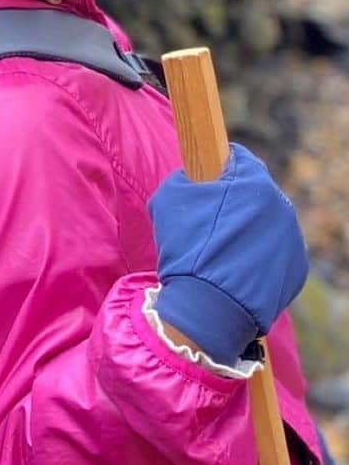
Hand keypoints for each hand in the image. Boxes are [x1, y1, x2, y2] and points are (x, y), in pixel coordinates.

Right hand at [149, 143, 308, 365]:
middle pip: (255, 192)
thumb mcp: (168, 198)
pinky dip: (257, 253)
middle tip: (207, 219)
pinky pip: (274, 251)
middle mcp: (281, 206)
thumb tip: (192, 176)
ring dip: (247, 227)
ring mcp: (292, 238)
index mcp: (254, 183)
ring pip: (266, 222)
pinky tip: (235, 267)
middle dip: (233, 200)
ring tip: (220, 248)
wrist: (207, 305)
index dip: (218, 167)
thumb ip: (184, 178)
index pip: (239, 159)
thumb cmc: (185, 247)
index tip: (204, 181)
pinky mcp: (296, 267)